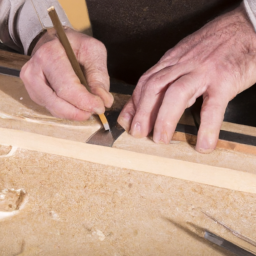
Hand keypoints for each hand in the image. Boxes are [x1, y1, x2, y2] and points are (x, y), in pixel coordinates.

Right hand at [20, 28, 112, 120]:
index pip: (67, 87)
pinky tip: (76, 105)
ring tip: (87, 109)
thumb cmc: (75, 46)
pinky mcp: (32, 91)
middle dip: (79, 111)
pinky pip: (50, 108)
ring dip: (73, 113)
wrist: (53, 41)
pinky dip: (66, 111)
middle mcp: (34, 69)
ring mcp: (30, 82)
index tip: (100, 107)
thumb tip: (105, 101)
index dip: (85, 101)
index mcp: (50, 54)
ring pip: (53, 108)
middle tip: (95, 111)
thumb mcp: (93, 51)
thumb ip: (99, 76)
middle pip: (57, 102)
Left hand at [118, 4, 255, 152]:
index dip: (133, 103)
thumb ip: (170, 77)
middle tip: (137, 133)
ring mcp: (203, 72)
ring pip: (176, 94)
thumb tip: (159, 101)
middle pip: (154, 88)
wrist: (245, 28)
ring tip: (160, 140)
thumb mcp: (185, 57)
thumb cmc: (214, 45)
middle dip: (142, 112)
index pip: (146, 82)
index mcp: (172, 61)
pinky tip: (203, 144)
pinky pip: (213, 107)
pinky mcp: (224, 80)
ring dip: (164, 119)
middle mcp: (183, 65)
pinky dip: (207, 128)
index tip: (126, 121)